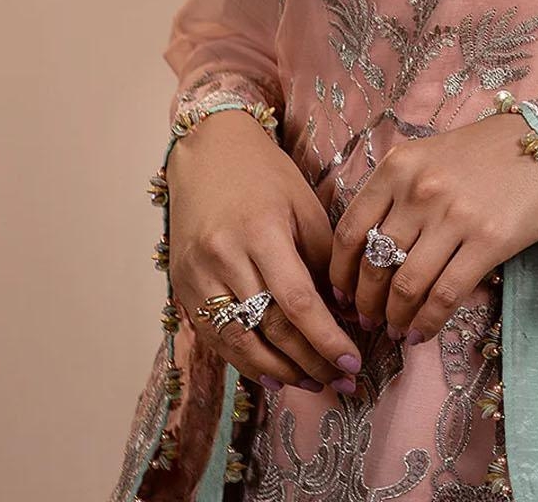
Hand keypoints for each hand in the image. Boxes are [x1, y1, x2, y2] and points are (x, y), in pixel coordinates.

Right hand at [166, 108, 363, 393]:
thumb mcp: (304, 205)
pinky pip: (216, 337)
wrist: (208, 153)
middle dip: (309, 361)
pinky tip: (273, 376)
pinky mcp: (183, 287)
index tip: (354, 361)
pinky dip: (245, 361)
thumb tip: (345, 312)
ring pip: (239, 341)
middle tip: (342, 381)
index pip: (297, 301)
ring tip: (313, 384)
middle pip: (270, 327)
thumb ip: (324, 259)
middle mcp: (224, 257)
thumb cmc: (266, 175)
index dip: (326, 338)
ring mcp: (197, 275)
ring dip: (279, 371)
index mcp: (261, 231)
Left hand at [329, 111, 537, 344]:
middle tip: (367, 318)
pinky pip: (446, 294)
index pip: (351, 230)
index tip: (340, 292)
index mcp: (399, 166)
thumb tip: (366, 249)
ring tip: (394, 329)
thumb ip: (395, 192)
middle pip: (375, 263)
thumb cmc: (481, 152)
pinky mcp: (488, 241)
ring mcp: (454, 216)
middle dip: (366, 301)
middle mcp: (420, 190)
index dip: (340, 271)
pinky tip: (421, 332)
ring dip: (394, 317)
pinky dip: (428, 322)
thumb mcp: (428, 156)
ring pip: (407, 285)